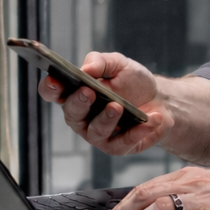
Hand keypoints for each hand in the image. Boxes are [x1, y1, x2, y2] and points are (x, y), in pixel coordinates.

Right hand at [37, 51, 170, 155]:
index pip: (53, 93)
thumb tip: (86, 69)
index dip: (50, 87)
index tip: (55, 80)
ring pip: (95, 132)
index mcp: (75, 93)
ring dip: (106, 119)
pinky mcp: (118, 147)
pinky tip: (150, 118)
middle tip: (89, 92)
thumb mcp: (118, 64)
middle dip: (78, 103)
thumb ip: (100, 62)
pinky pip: (122, 143)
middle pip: (71, 114)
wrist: (159, 99)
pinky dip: (137, 131)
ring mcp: (98, 134)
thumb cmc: (132, 81)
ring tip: (118, 106)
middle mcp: (82, 117)